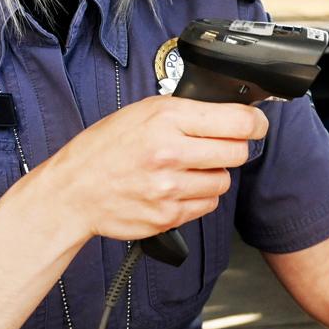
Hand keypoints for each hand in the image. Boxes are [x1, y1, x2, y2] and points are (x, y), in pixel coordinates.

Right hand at [37, 95, 267, 242]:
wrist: (73, 191)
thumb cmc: (105, 148)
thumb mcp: (143, 112)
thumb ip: (187, 112)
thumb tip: (231, 114)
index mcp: (166, 119)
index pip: (238, 121)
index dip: (255, 122)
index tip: (256, 124)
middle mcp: (170, 153)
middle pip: (238, 152)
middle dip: (233, 148)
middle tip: (216, 146)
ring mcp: (169, 188)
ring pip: (223, 181)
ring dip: (213, 174)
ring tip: (186, 168)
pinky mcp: (168, 216)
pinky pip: (207, 205)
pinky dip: (199, 197)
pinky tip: (177, 188)